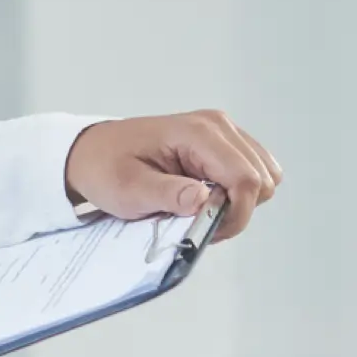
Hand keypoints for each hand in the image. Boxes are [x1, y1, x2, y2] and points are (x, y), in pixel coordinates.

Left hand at [66, 110, 282, 242]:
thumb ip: (167, 195)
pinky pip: (252, 173)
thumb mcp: (128, 190)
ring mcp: (223, 132)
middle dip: (237, 209)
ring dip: (239, 202)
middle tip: (199, 222)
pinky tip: (207, 199)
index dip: (236, 213)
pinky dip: (237, 193)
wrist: (92, 152)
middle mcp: (217, 126)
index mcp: (197, 133)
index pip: (246, 178)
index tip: (208, 231)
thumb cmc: (105, 168)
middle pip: (262, 179)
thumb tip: (202, 200)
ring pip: (263, 176)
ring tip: (201, 211)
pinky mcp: (223, 143)